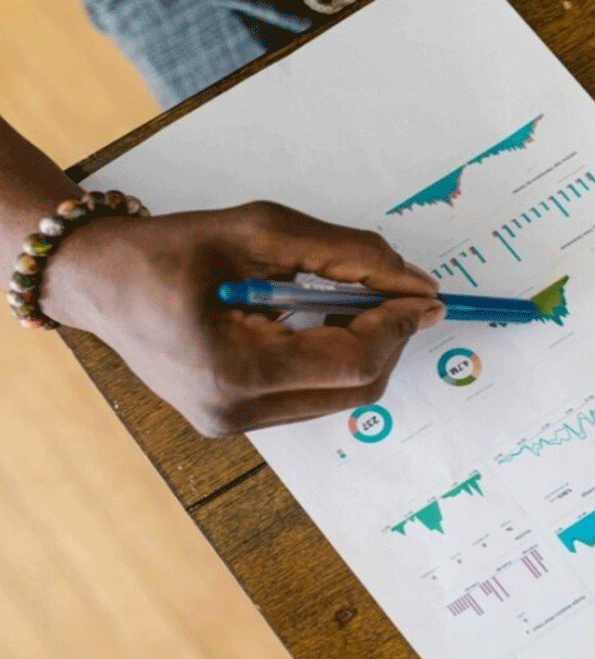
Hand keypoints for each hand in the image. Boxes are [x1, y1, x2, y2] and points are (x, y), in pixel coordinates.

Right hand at [41, 201, 443, 435]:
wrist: (96, 280)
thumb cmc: (169, 248)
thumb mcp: (259, 230)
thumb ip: (344, 253)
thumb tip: (415, 282)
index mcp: (233, 371)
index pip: (351, 363)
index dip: (399, 328)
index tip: (428, 295)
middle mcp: (234, 412)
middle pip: (356, 390)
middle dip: (391, 341)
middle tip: (406, 296)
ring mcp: (234, 424)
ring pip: (339, 397)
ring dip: (365, 349)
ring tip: (357, 300)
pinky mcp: (235, 420)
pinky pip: (311, 395)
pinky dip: (334, 358)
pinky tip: (323, 320)